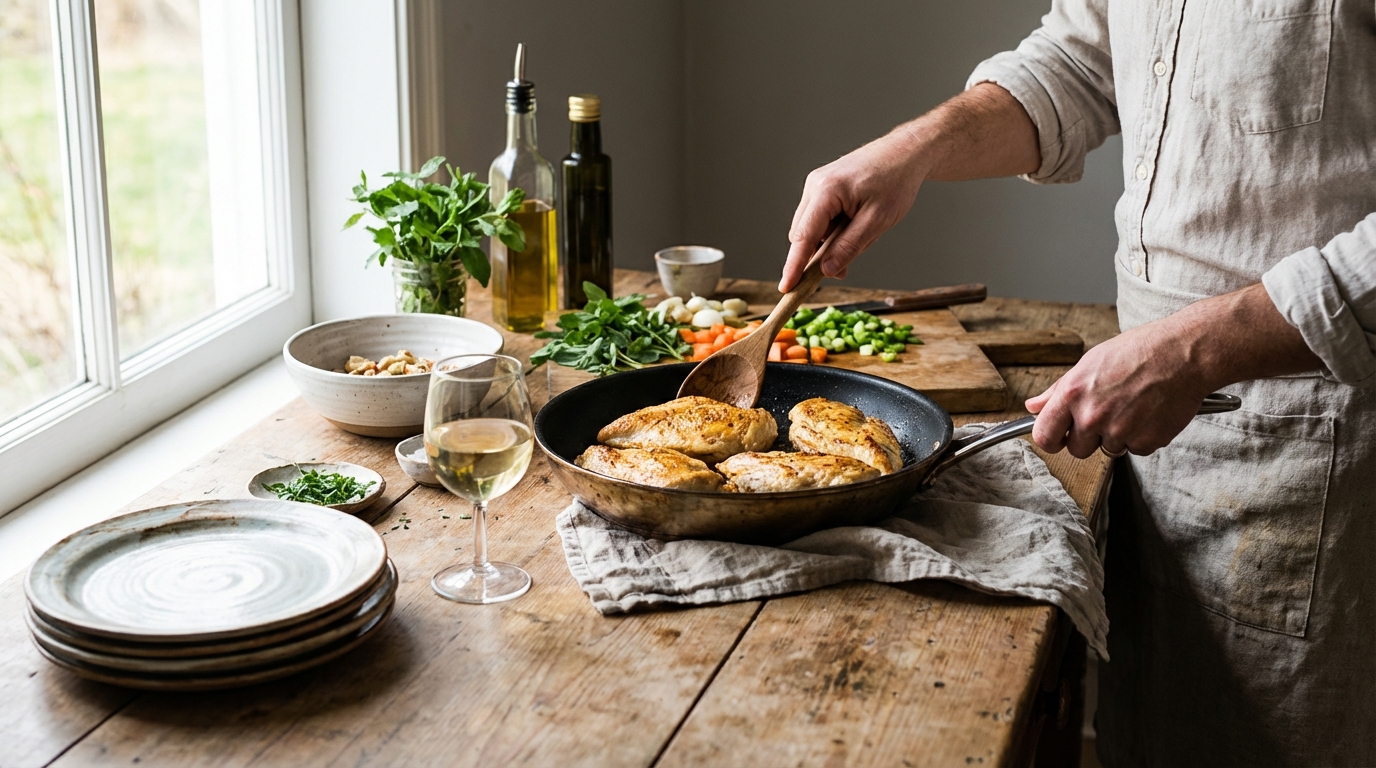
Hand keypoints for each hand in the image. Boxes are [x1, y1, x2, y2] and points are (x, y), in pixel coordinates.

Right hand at [776, 83, 1041, 291]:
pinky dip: (832, 231)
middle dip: (817, 256)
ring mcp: (817, 185)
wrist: (905, 154)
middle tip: (844, 270)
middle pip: (802, 235)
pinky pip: (819, 219)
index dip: (793, 266)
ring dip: (827, 243)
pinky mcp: (823, 188)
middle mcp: (815, 186)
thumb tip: (826, 269)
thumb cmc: (895, 182)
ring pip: (811, 229)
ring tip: (860, 237)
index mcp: (826, 191)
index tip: (786, 288)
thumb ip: (849, 247)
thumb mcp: (877, 221)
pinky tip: (854, 227)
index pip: (803, 237)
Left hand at [1025, 316, 1213, 457]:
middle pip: (1076, 450)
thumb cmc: (1138, 351)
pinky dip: (1142, 436)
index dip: (1050, 439)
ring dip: (1117, 435)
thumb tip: (1033, 406)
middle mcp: (1093, 416)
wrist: (1184, 354)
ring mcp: (1120, 431)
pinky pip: (1135, 450)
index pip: (1043, 437)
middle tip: (1107, 412)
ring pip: (1108, 449)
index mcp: (1073, 394)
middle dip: (1088, 437)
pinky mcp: (1146, 441)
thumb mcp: (1090, 362)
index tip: (1058, 436)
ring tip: (1132, 406)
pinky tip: (1149, 412)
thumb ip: (1058, 391)